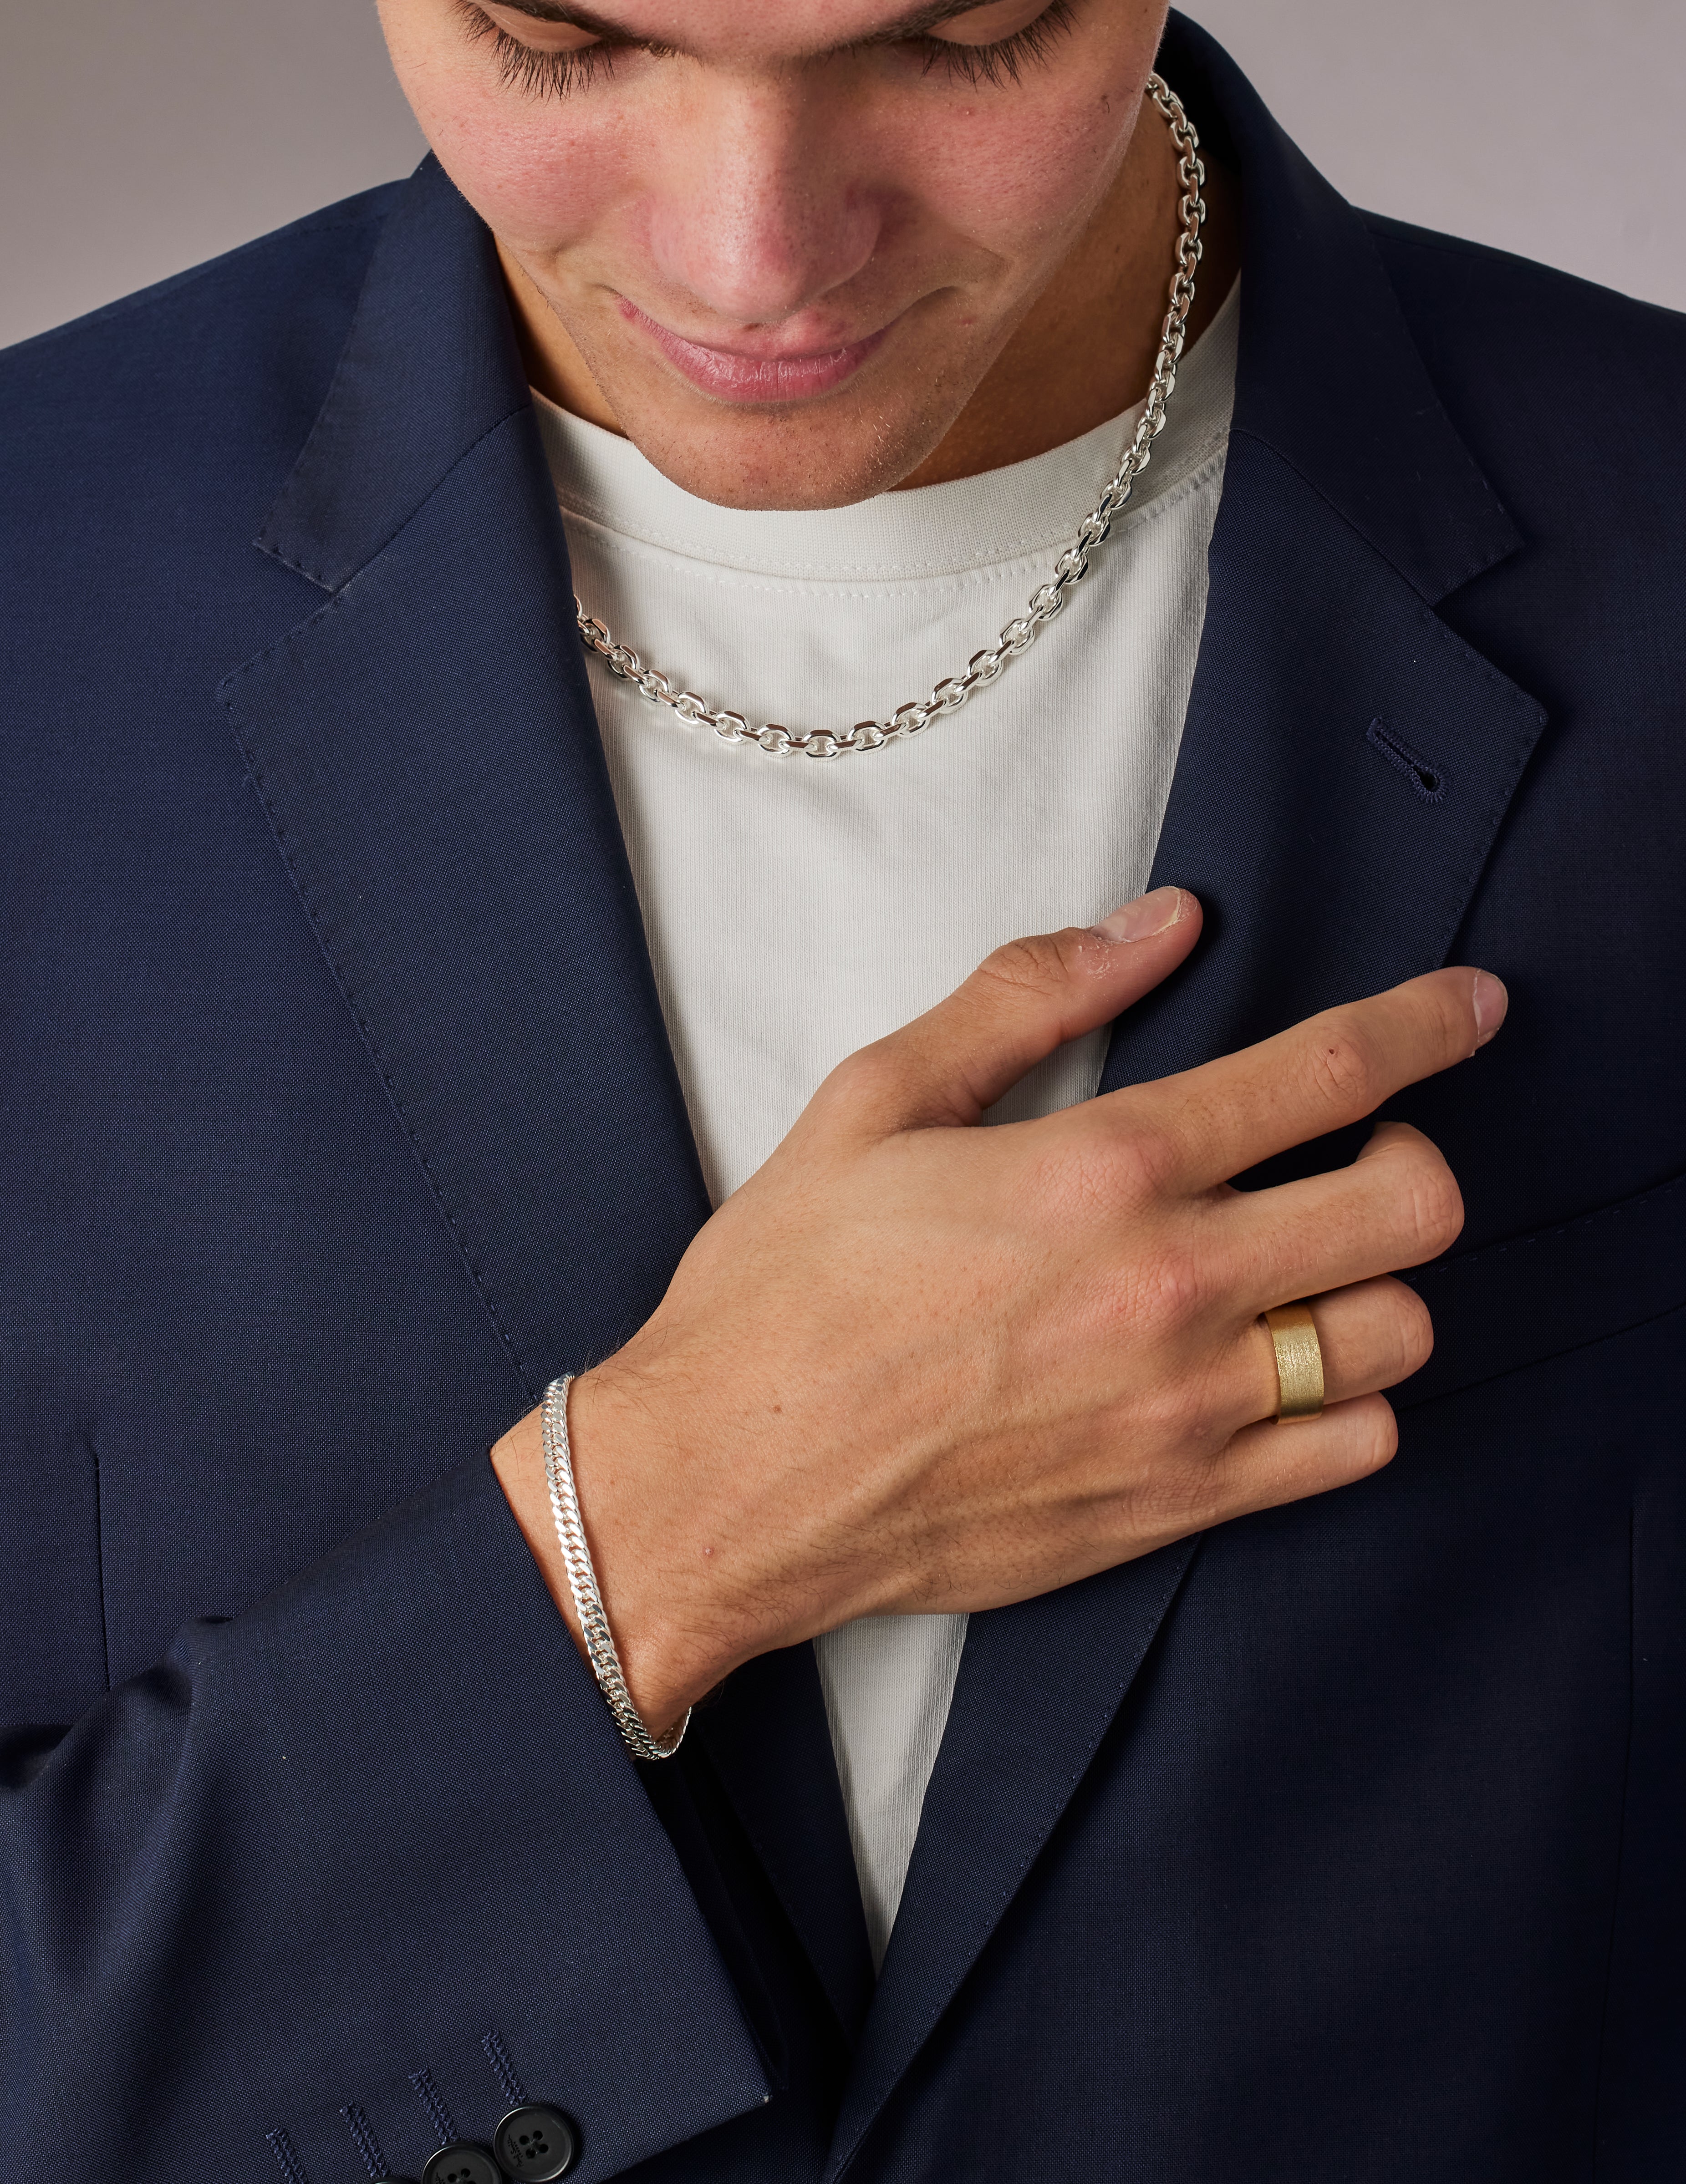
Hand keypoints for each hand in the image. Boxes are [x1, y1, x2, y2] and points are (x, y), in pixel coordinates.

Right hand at [493, 887, 1502, 1733]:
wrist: (726, 1483)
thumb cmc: (785, 1293)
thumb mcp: (874, 1103)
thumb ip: (1025, 999)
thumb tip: (1156, 926)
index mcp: (1099, 1171)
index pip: (1325, 1074)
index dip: (1425, 1025)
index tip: (1469, 1007)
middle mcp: (1167, 1288)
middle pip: (1408, 1208)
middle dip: (1415, 1158)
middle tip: (1366, 1151)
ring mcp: (1184, 1408)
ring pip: (1399, 1334)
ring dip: (1380, 1286)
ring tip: (1314, 1269)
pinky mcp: (1177, 1504)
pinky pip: (1353, 1450)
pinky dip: (1352, 1403)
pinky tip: (1287, 1372)